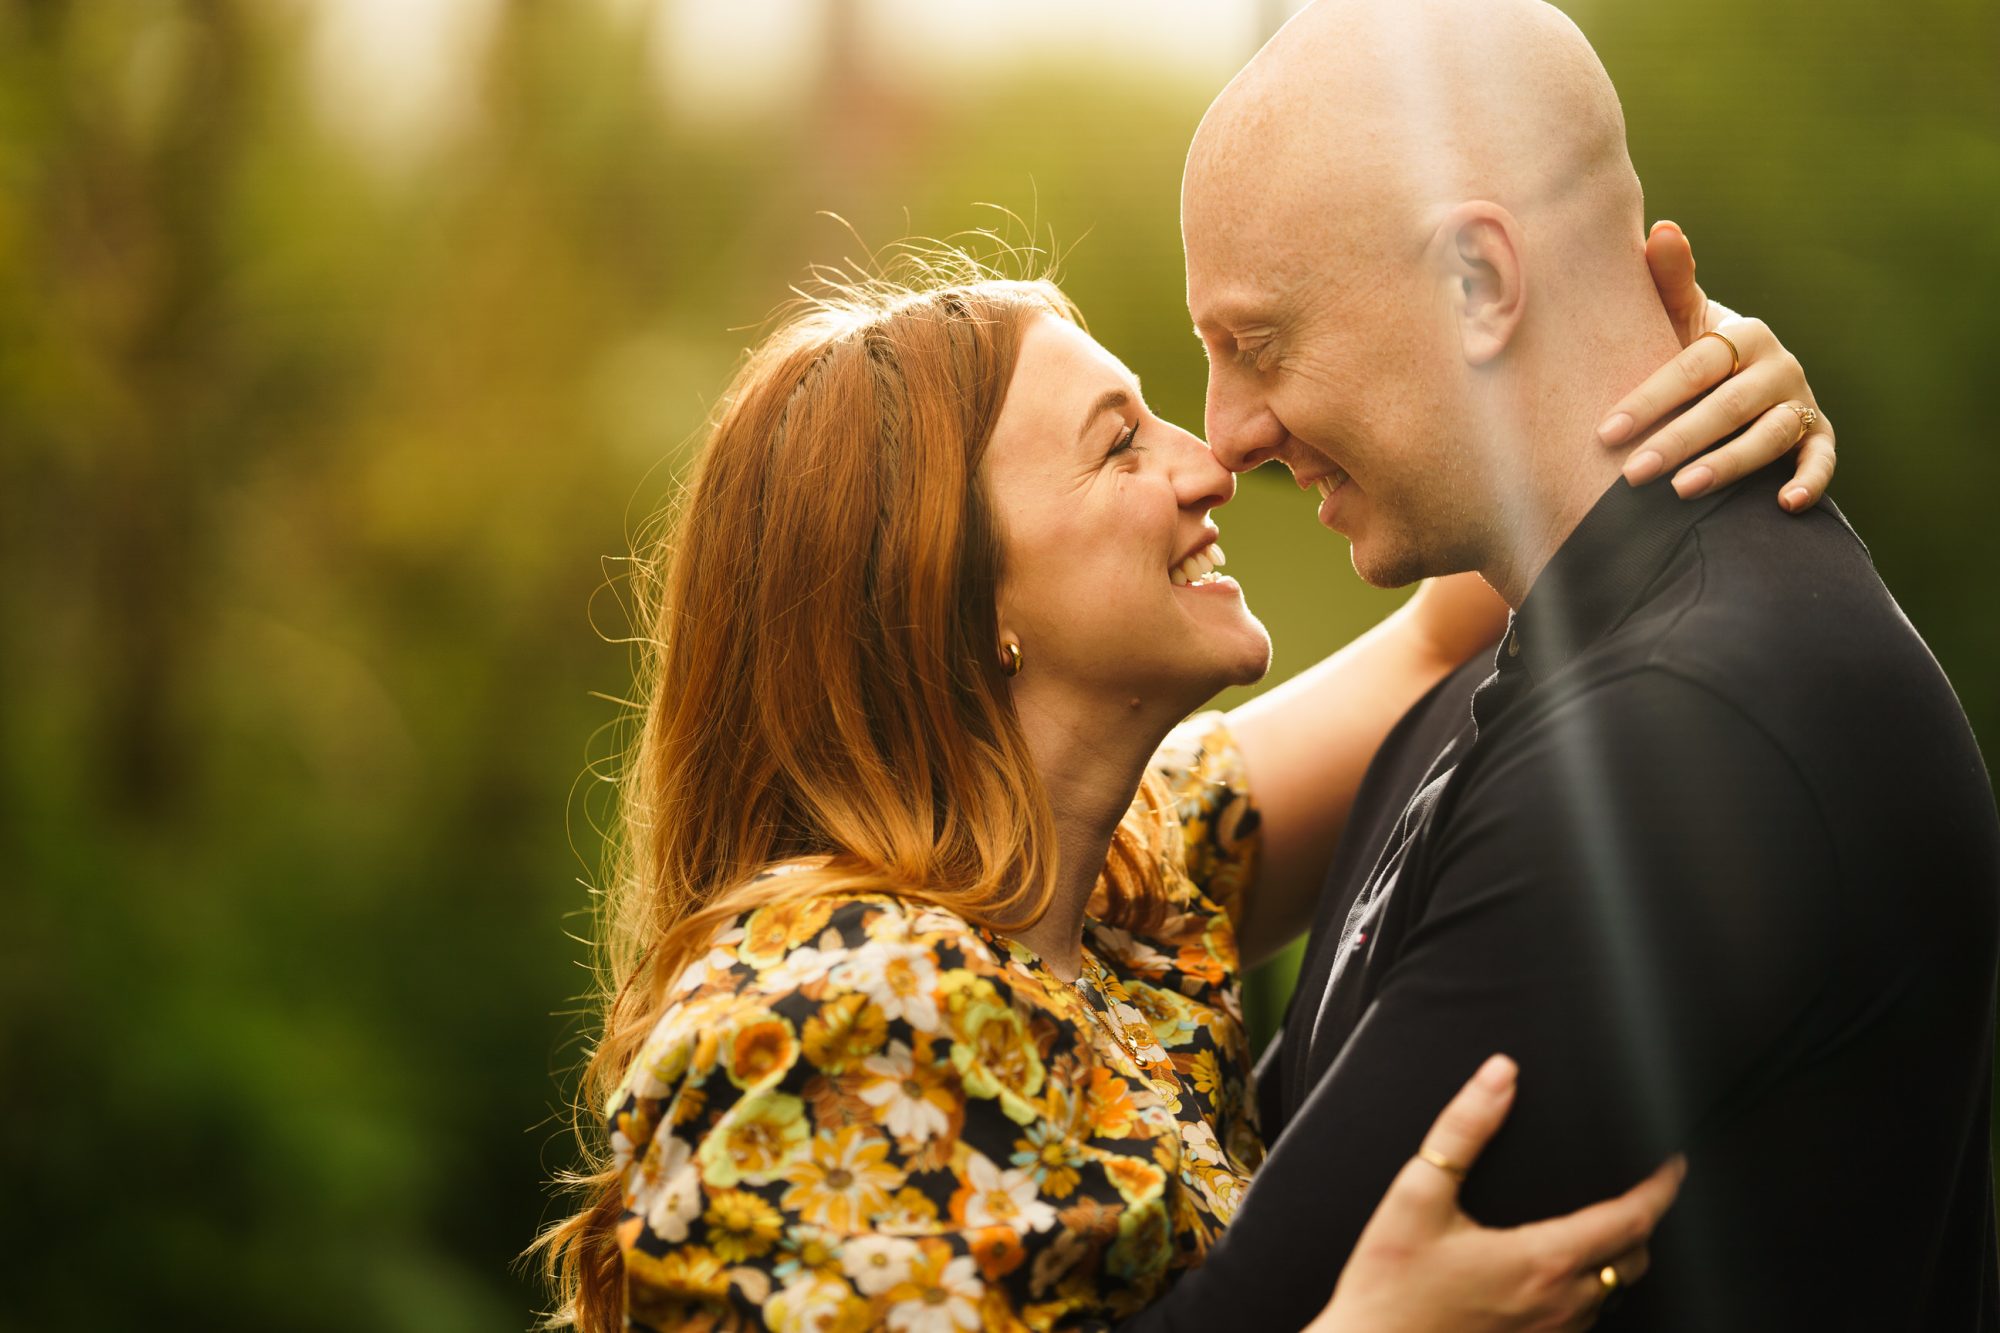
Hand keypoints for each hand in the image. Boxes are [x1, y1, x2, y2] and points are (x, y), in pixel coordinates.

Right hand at [1307, 1056, 1686, 1332]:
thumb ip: (1463, 1131)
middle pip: (1635, 1259)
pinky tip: (1560, 1272)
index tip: (1673, 1162)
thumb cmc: (1389, 1284)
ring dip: (1617, 1257)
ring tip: (1603, 1224)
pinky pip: (1585, 1320)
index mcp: (1541, 1259)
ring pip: (1613, 1294)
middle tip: (1638, 1188)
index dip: (1660, 1188)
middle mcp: (1560, 1303)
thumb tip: (1499, 1076)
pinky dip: (1590, 1290)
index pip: (1630, 1220)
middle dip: (1642, 1220)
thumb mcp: (1418, 1196)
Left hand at [1600, 220, 1836, 512]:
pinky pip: (1822, 457)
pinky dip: (1810, 480)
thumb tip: (1660, 228)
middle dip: (1679, 440)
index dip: (1650, 399)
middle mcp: (1778, 365)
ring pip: (1770, 435)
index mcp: (1741, 334)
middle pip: (1728, 406)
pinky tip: (1784, 505)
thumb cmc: (1688, 348)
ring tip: (1682, 491)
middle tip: (1633, 473)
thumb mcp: (1676, 315)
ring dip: (1729, 465)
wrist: (1732, 375)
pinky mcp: (1817, 433)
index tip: (1606, 431)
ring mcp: (1799, 401)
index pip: (1693, 368)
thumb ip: (1667, 280)